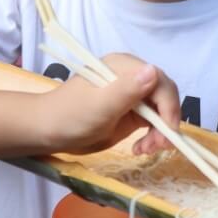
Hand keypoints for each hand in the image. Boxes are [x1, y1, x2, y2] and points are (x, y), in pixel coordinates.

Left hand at [34, 53, 181, 155]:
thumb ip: (127, 90)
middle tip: (157, 146)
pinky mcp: (132, 112)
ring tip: (145, 150)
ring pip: (162, 111)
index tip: (167, 132)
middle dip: (166, 122)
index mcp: (124, 67)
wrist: (49, 131)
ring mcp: (133, 95)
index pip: (160, 82)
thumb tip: (154, 71)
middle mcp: (133, 77)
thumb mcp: (99, 105)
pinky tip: (141, 148)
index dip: (169, 106)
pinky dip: (153, 136)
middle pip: (165, 96)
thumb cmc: (70, 116)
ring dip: (161, 132)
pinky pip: (154, 122)